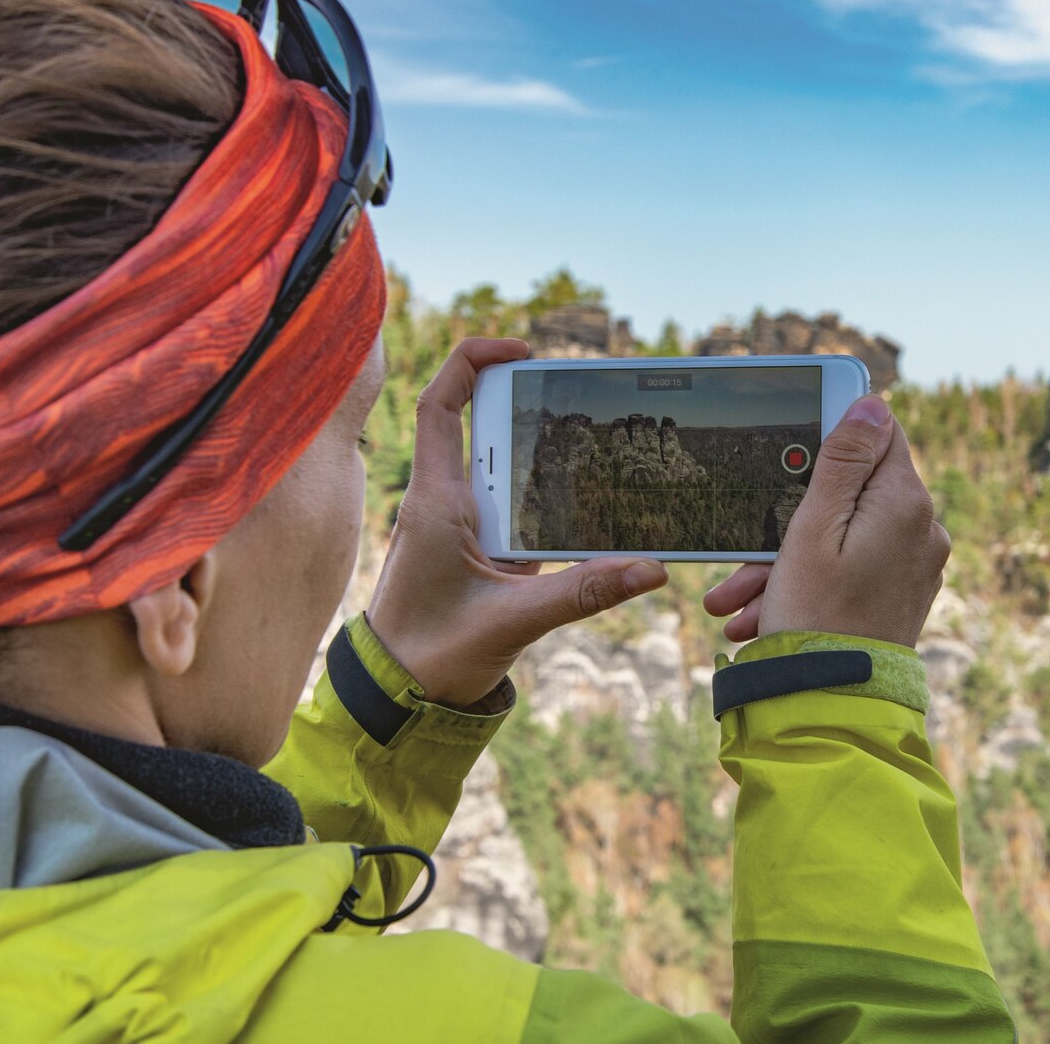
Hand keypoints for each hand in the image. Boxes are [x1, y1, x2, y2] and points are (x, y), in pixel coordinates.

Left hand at [366, 338, 667, 706]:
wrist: (399, 700)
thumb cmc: (431, 657)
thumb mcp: (512, 623)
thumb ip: (582, 593)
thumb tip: (650, 569)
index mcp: (437, 500)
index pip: (442, 405)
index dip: (474, 361)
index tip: (523, 350)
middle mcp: (447, 503)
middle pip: (487, 427)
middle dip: (533, 406)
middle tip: (587, 399)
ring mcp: (465, 528)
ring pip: (508, 471)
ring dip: (549, 456)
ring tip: (603, 443)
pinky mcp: (483, 554)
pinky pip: (520, 511)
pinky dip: (554, 502)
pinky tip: (594, 504)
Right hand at [704, 395, 948, 648]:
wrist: (833, 705)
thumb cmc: (816, 616)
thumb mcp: (814, 528)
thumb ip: (843, 462)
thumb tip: (871, 404)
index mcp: (906, 504)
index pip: (881, 434)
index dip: (835, 433)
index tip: (793, 451)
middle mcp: (922, 531)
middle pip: (849, 495)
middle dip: (788, 522)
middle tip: (743, 555)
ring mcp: (914, 566)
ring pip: (841, 539)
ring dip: (784, 565)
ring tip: (736, 602)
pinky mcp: (901, 595)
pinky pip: (849, 572)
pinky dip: (806, 587)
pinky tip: (759, 618)